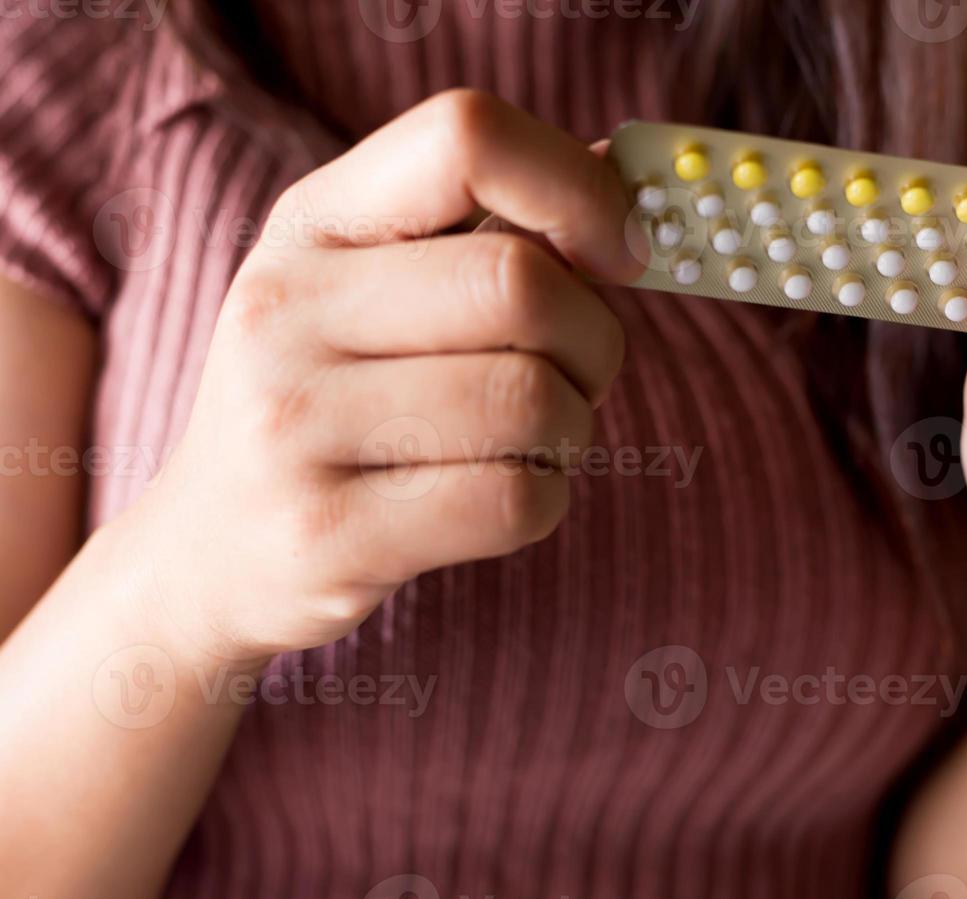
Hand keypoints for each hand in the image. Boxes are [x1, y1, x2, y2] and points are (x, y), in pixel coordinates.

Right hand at [131, 90, 640, 663]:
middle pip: (520, 285)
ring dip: (572, 430)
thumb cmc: (334, 405)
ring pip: (531, 401)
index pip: (467, 137)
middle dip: (595, 342)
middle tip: (580, 376)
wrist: (210, 556)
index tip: (619, 253)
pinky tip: (503, 498)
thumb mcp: (374, 290)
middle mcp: (284, 308)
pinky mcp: (326, 533)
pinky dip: (546, 500)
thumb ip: (490, 229)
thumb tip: (619, 171)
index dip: (579, 190)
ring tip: (530, 443)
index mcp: (312, 222)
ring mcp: (292, 425)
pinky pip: (513, 500)